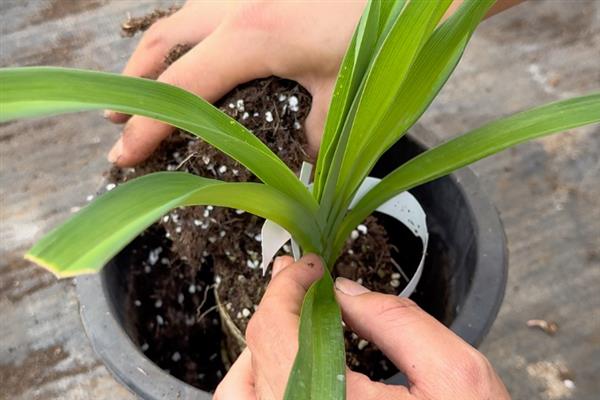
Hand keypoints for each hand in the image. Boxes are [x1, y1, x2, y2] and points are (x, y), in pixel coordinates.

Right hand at [106, 0, 365, 165]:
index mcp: (251, 36)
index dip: (147, 127)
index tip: (123, 156)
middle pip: (162, 44)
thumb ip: (311, 139)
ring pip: (179, 19)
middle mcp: (235, 5)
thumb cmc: (381, 35)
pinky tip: (196, 55)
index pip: (181, 88)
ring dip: (156, 56)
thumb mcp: (343, 96)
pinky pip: (206, 9)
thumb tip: (296, 168)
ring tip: (147, 89)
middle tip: (121, 121)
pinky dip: (188, 36)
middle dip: (135, 84)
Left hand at [215, 255, 509, 399]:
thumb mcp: (456, 376)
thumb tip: (346, 292)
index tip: (307, 267)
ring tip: (293, 326)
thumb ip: (397, 323)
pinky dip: (260, 387)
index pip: (276, 334)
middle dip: (272, 315)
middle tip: (297, 286)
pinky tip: (290, 373)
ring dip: (258, 355)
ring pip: (240, 397)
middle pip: (251, 365)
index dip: (286, 288)